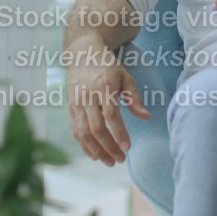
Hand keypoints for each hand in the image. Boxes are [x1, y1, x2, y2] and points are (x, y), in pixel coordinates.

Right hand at [66, 42, 150, 165]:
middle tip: (121, 160)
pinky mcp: (69, 107)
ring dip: (96, 151)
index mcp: (103, 86)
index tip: (128, 148)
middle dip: (108, 147)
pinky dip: (84, 146)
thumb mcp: (124, 76)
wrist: (81, 53)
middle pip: (96, 128)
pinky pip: (75, 131)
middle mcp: (87, 95)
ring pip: (83, 133)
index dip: (119, 132)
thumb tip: (146, 117)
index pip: (111, 114)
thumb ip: (134, 97)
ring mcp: (76, 102)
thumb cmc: (107, 65)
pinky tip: (95, 155)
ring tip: (110, 162)